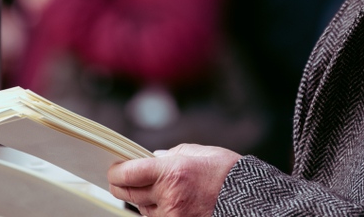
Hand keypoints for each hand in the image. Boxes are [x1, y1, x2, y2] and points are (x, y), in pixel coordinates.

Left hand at [108, 144, 241, 216]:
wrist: (249, 199)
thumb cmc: (228, 174)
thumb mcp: (198, 153)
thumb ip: (170, 155)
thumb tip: (152, 159)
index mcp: (172, 172)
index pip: (128, 174)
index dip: (116, 172)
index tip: (114, 170)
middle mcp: (169, 197)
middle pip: (128, 194)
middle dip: (121, 186)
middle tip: (122, 179)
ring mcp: (173, 216)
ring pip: (141, 209)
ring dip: (142, 199)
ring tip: (157, 189)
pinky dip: (156, 211)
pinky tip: (167, 202)